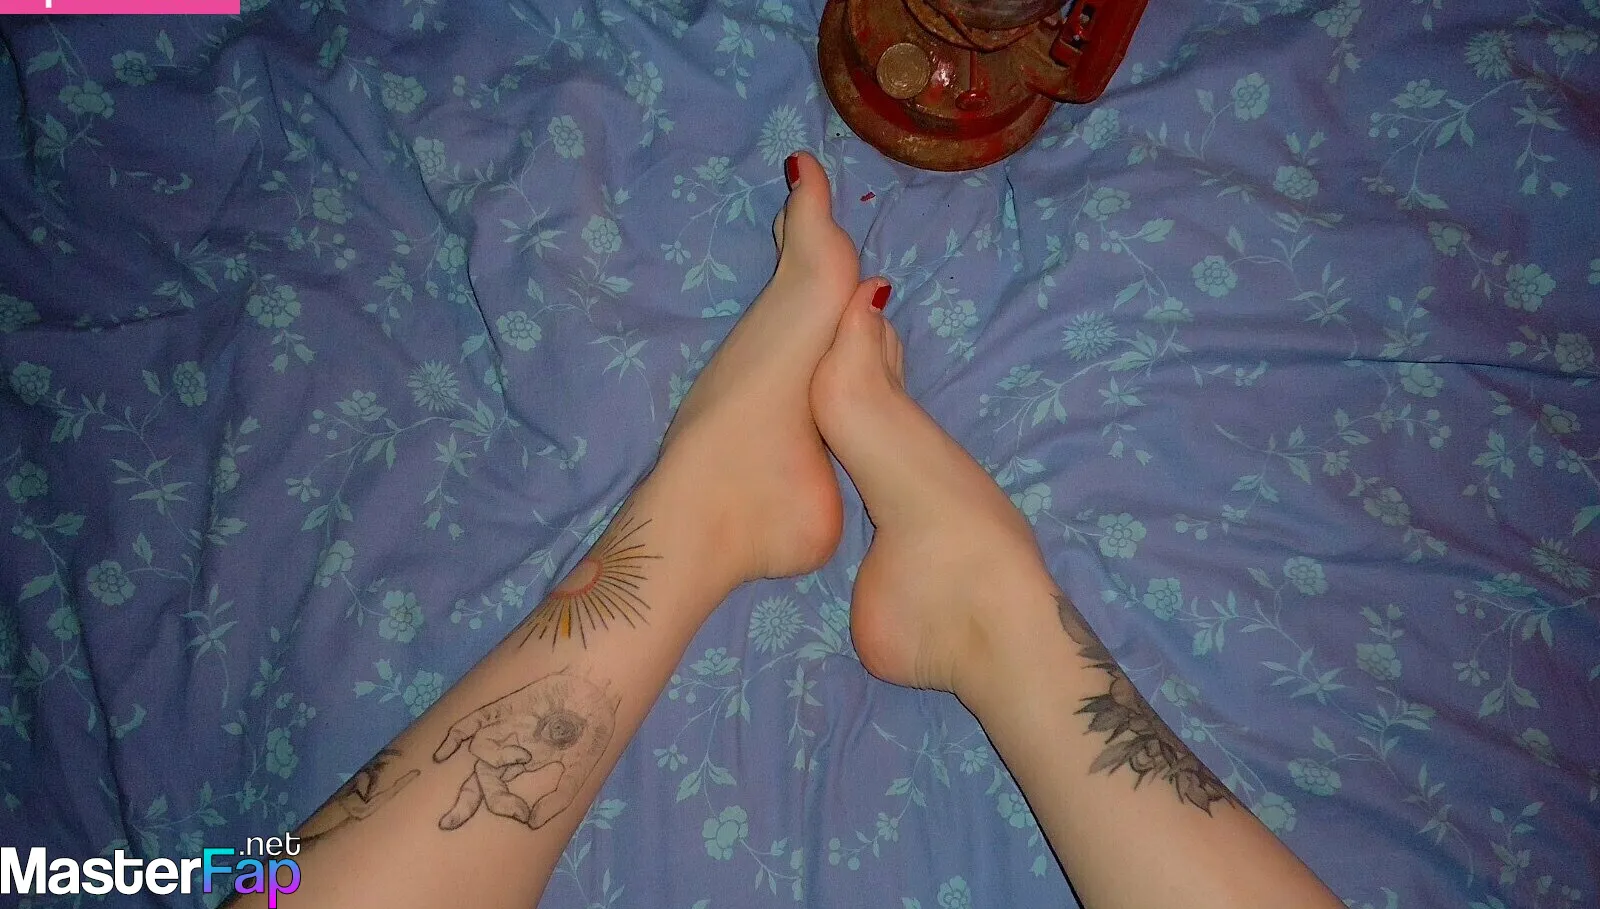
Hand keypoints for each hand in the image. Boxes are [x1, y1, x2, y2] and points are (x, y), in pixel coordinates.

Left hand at [432, 673, 616, 830]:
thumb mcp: (579, 769)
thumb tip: (531, 824)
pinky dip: (452, 738)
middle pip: (476, 779)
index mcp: (526, 764)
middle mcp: (508, 748)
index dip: (503, 806)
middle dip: (461, 804)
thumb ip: (559, 798)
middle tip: (446, 823)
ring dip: (498, 759)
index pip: (498, 792)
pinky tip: (440, 757)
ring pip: (480, 751)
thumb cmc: (592, 729)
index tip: (522, 815)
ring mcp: (502, 728)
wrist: (596, 690)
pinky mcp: (499, 709)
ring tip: (528, 754)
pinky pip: (469, 723)